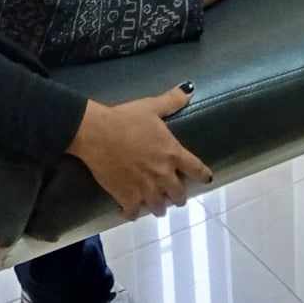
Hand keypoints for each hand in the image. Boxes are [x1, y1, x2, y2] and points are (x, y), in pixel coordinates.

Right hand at [67, 85, 214, 219]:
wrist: (97, 133)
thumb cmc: (125, 118)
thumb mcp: (151, 106)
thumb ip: (171, 101)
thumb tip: (189, 88)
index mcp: (172, 153)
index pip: (196, 169)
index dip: (203, 176)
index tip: (206, 179)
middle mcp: (163, 175)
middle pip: (179, 195)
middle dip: (177, 196)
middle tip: (174, 194)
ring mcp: (146, 189)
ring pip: (159, 207)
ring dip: (158, 206)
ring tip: (155, 204)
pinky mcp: (126, 197)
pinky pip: (134, 213)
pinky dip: (132, 213)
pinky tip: (130, 210)